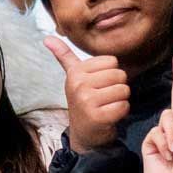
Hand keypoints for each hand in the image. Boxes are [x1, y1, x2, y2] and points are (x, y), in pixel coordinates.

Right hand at [45, 36, 129, 151]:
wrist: (83, 133)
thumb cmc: (83, 101)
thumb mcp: (73, 76)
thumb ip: (64, 56)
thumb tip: (47, 38)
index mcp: (76, 72)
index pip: (112, 61)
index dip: (111, 74)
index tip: (99, 85)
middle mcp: (79, 85)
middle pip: (120, 75)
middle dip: (118, 87)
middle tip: (104, 98)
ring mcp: (87, 101)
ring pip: (124, 90)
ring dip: (120, 100)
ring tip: (107, 106)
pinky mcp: (97, 117)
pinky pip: (123, 106)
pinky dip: (121, 112)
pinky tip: (110, 116)